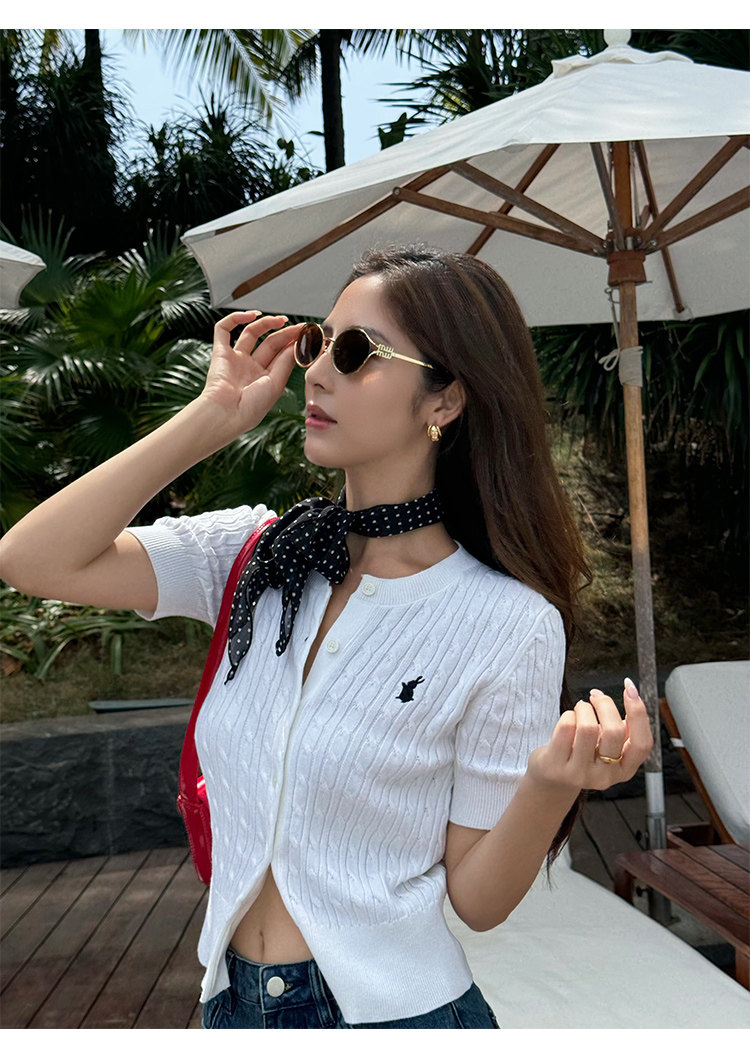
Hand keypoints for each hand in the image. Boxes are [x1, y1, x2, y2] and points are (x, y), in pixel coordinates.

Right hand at [200, 311, 304, 436]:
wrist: (227, 414)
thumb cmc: (251, 407)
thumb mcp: (276, 383)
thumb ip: (286, 361)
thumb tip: (297, 343)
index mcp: (265, 378)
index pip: (281, 355)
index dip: (294, 343)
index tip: (307, 335)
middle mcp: (250, 367)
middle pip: (269, 343)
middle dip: (285, 333)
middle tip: (299, 326)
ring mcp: (235, 359)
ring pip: (250, 333)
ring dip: (265, 323)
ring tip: (280, 320)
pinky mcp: (220, 353)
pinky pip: (223, 330)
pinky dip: (235, 318)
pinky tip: (251, 315)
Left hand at [526, 678, 653, 793]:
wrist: (553, 777)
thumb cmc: (584, 753)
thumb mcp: (609, 747)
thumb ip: (624, 728)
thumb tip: (632, 695)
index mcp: (625, 769)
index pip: (642, 743)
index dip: (639, 712)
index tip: (630, 688)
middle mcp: (606, 776)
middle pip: (615, 731)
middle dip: (605, 704)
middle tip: (596, 696)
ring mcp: (581, 774)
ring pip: (588, 728)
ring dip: (584, 708)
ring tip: (580, 709)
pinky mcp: (558, 767)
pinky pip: (566, 727)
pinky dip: (568, 714)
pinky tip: (568, 719)